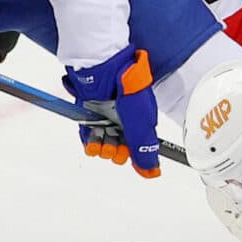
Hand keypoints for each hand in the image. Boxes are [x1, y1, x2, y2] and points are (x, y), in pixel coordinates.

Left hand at [63, 48, 160, 177]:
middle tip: (113, 147)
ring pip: (103, 141)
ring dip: (101, 147)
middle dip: (115, 151)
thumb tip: (153, 173)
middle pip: (119, 146)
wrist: (105, 68)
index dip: (132, 155)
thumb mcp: (141, 124)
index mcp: (141, 120)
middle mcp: (124, 119)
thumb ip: (144, 150)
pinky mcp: (90, 112)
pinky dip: (89, 140)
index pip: (137, 146)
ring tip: (101, 143)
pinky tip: (91, 142)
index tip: (127, 156)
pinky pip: (88, 133)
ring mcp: (106, 116)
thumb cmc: (128, 89)